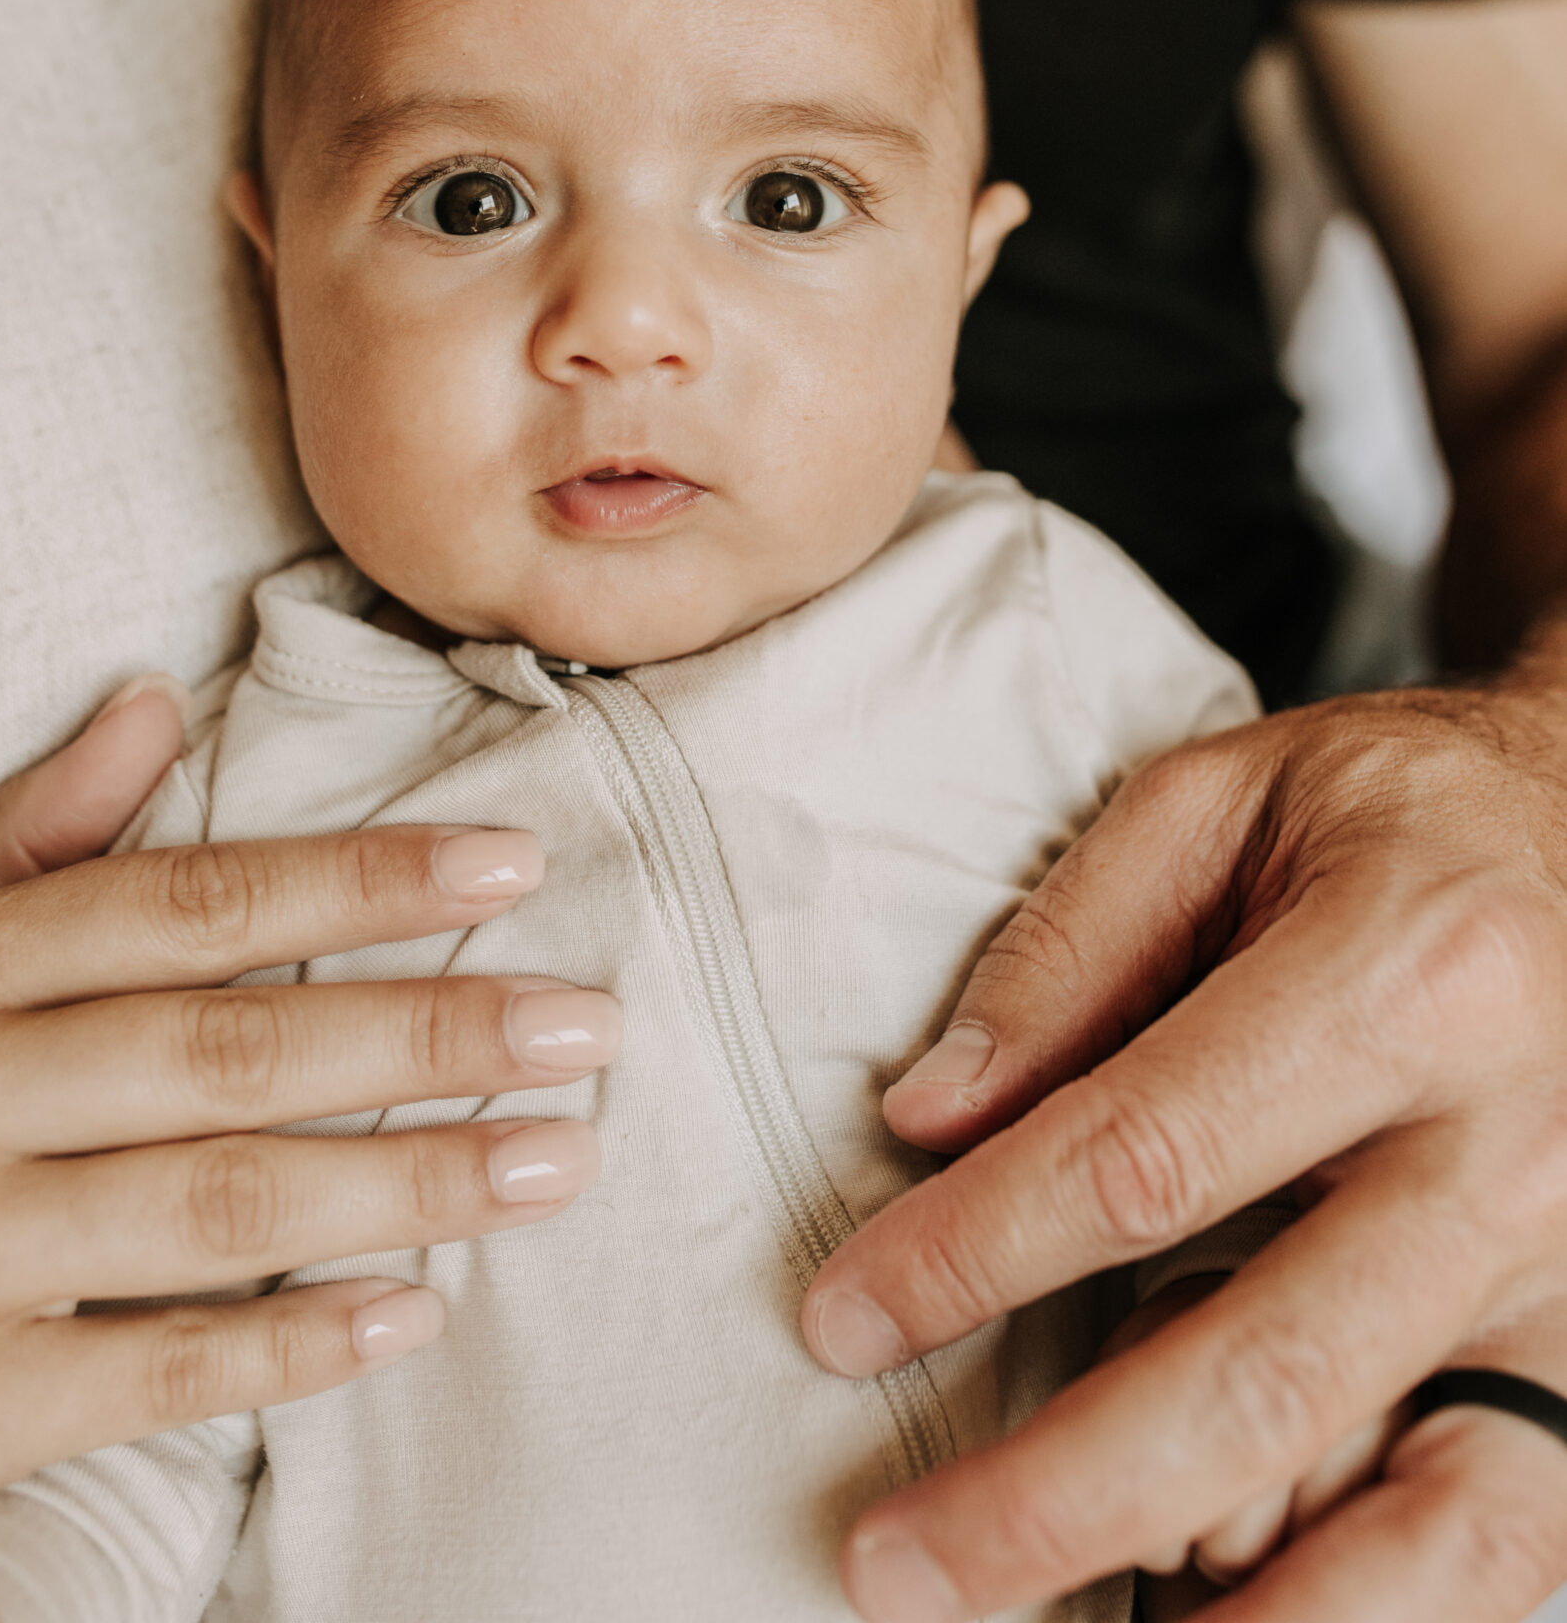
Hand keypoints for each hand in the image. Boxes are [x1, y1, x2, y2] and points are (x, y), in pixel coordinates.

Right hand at [0, 682, 619, 1523]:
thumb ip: (30, 839)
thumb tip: (155, 703)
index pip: (187, 906)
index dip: (358, 881)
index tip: (510, 864)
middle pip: (231, 1051)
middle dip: (426, 1036)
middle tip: (587, 1028)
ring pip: (218, 1202)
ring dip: (405, 1184)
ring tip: (553, 1158)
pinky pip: (154, 1369)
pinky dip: (294, 1342)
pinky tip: (415, 1312)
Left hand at [798, 670, 1566, 1620]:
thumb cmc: (1403, 811)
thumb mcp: (1222, 800)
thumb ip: (1069, 952)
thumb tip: (928, 1118)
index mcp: (1408, 976)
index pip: (1147, 1155)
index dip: (974, 1254)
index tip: (841, 1315)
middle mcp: (1514, 1150)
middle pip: (1265, 1373)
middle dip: (1058, 1497)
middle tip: (889, 1561)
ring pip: (1426, 1522)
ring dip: (1245, 1622)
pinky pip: (1502, 1537)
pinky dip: (1369, 1611)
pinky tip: (1231, 1620)